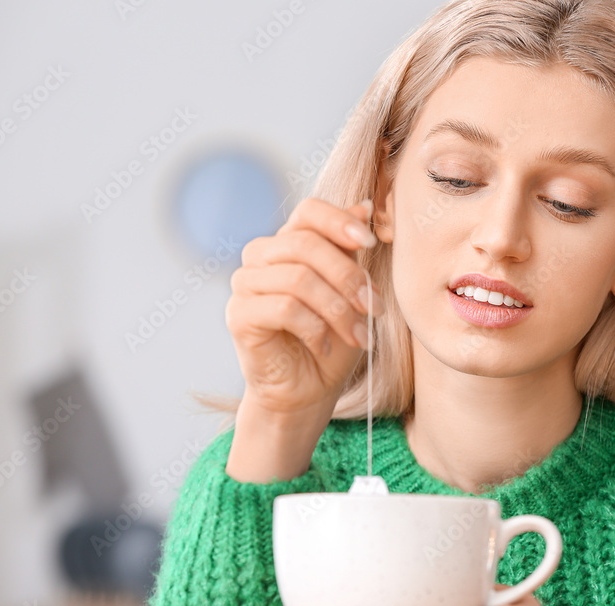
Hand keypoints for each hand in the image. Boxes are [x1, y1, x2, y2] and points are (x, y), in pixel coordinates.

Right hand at [227, 196, 383, 415]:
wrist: (308, 390)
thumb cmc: (332, 339)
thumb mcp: (351, 291)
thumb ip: (351, 250)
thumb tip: (364, 206)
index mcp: (289, 242)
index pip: (309, 211)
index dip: (339, 221)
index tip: (369, 242)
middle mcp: (261, 256)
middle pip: (306, 244)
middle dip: (349, 277)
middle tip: (375, 308)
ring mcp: (245, 283)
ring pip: (299, 278)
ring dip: (338, 310)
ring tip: (360, 336)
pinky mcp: (239, 315)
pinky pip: (285, 308)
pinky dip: (315, 328)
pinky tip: (324, 346)